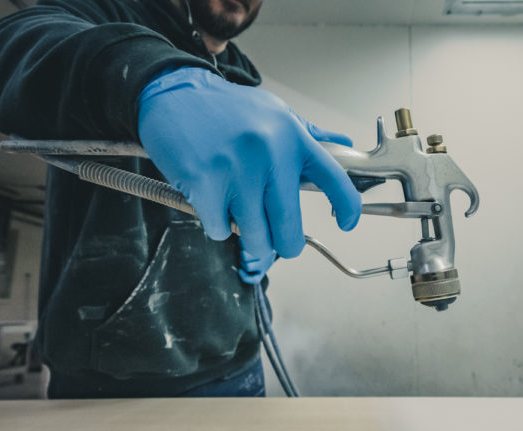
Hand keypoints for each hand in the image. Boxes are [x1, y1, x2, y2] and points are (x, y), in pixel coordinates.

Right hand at [137, 67, 360, 282]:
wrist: (174, 94)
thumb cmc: (227, 110)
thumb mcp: (275, 113)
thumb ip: (309, 136)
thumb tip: (344, 144)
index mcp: (292, 137)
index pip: (334, 179)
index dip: (348, 207)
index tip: (347, 223)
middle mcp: (269, 153)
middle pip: (289, 228)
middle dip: (285, 244)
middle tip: (277, 240)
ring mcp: (236, 170)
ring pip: (255, 238)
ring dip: (250, 238)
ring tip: (240, 215)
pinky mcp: (203, 183)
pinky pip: (220, 230)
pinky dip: (217, 225)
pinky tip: (212, 201)